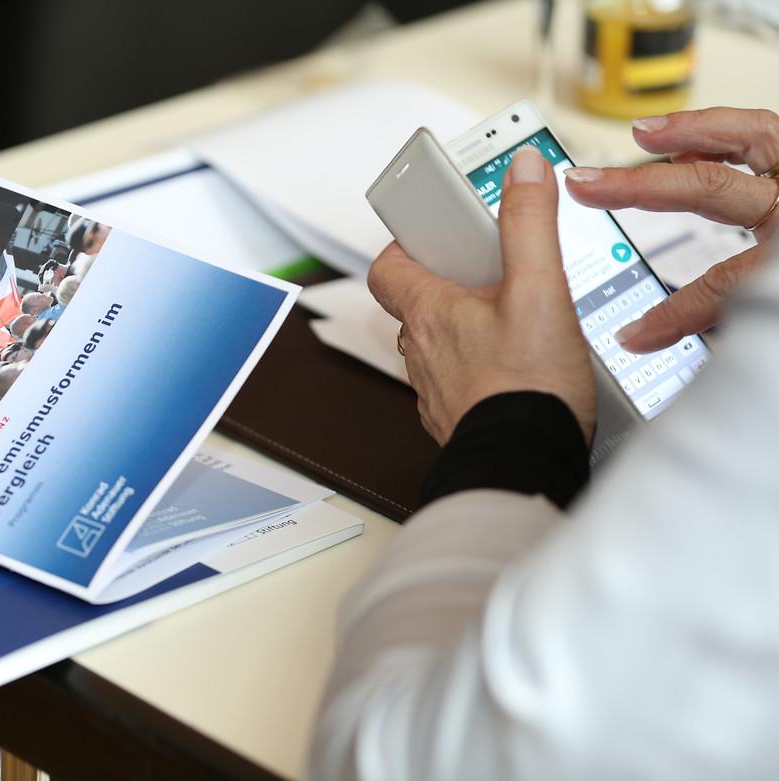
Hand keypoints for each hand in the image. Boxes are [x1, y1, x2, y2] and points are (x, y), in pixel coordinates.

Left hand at [369, 148, 595, 444]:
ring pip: (438, 345)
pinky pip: (456, 382)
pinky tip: (519, 370)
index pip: (387, 268)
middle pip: (418, 303)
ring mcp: (433, 388)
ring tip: (517, 324)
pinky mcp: (453, 417)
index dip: (406, 247)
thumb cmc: (526, 386)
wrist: (524, 463)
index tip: (434, 235)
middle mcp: (420, 351)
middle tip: (493, 274)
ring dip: (466, 330)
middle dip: (451, 284)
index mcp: (428, 312)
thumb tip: (524, 171)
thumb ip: (529, 225)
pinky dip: (479, 370)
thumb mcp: (539, 290)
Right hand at [564, 107, 778, 351]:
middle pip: (713, 185)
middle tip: (589, 183)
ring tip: (644, 135)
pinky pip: (770, 133)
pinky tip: (697, 144)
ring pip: (751, 134)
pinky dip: (727, 132)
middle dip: (643, 184)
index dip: (671, 312)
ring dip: (689, 132)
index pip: (721, 282)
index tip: (634, 332)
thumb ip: (723, 319)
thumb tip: (652, 342)